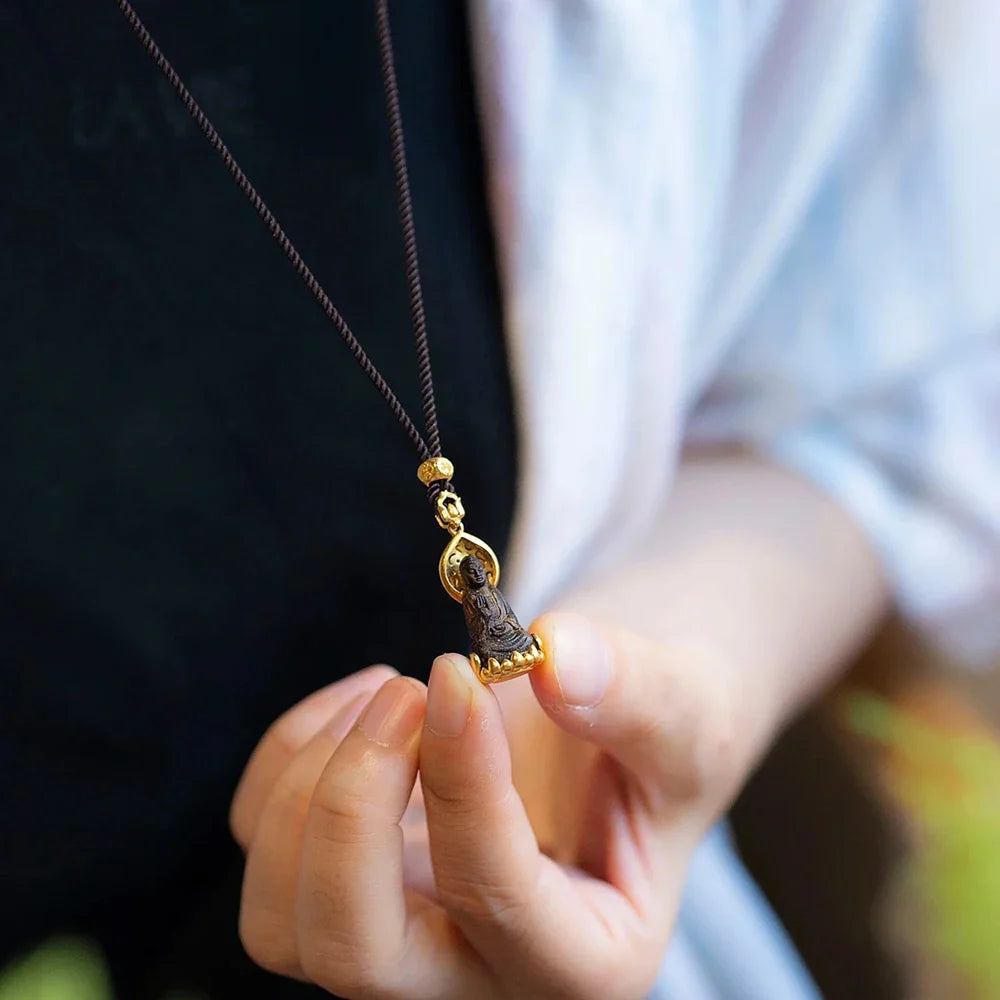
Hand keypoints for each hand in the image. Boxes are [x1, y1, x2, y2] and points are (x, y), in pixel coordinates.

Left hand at [230, 613, 745, 999]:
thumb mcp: (688, 709)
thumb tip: (555, 657)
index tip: (458, 674)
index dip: (461, 783)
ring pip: (281, 920)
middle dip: (353, 809)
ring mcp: (404, 931)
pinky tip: (370, 700)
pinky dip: (292, 751)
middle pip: (354, 955)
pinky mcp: (352, 877)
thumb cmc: (663, 722)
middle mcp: (482, 974)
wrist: (619, 712)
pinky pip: (261, 838)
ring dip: (314, 783)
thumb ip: (636, 693)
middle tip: (409, 692)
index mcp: (586, 960)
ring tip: (396, 692)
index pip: (494, 902)